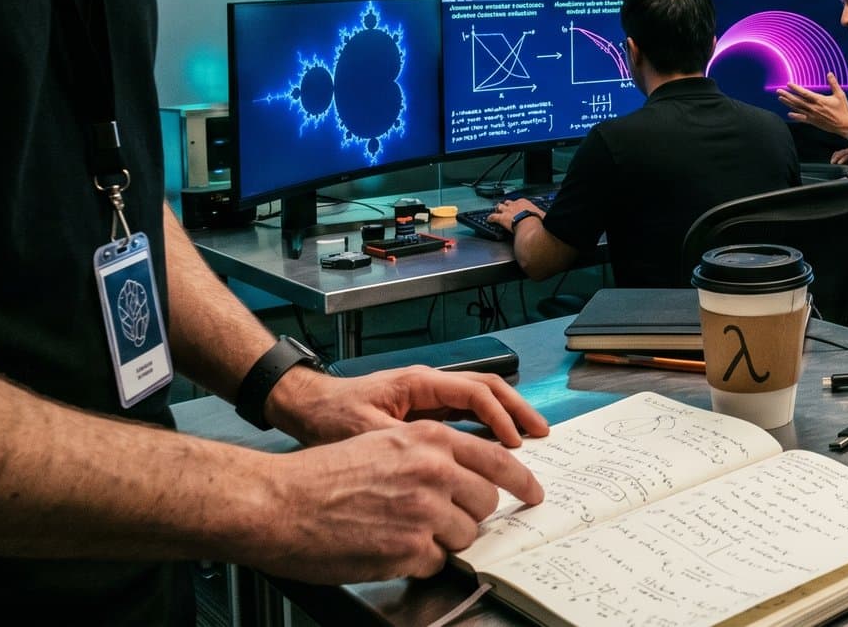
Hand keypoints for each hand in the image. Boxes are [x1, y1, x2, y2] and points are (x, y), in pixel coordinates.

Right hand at [245, 421, 543, 582]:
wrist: (278, 502)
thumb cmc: (321, 476)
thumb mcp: (382, 444)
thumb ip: (427, 455)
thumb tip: (461, 476)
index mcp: (430, 440)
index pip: (498, 459)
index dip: (522, 480)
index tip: (535, 493)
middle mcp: (434, 471)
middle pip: (485, 503)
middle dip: (468, 515)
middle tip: (440, 520)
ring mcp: (425, 511)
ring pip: (466, 536)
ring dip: (442, 540)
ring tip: (400, 532)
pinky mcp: (410, 548)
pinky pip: (436, 562)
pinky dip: (416, 562)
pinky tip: (385, 548)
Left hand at [265, 365, 548, 447]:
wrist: (305, 405)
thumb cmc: (329, 417)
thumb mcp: (366, 431)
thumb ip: (405, 443)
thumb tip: (443, 463)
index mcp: (420, 384)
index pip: (475, 393)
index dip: (501, 418)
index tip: (516, 444)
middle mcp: (429, 383)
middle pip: (488, 387)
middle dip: (518, 409)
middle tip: (542, 433)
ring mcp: (427, 394)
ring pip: (480, 396)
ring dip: (507, 413)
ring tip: (530, 436)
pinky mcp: (423, 407)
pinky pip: (465, 410)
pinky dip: (487, 422)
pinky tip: (497, 442)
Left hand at [486, 197, 543, 230]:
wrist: (531, 225)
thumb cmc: (538, 221)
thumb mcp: (543, 216)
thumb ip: (542, 216)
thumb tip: (547, 220)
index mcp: (525, 203)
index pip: (519, 202)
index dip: (517, 205)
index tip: (519, 207)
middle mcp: (515, 205)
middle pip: (508, 202)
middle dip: (506, 205)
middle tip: (506, 208)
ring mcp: (507, 211)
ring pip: (499, 207)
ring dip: (498, 209)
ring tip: (496, 210)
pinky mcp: (501, 219)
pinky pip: (493, 217)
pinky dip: (490, 218)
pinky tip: (488, 219)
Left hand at [777, 72, 847, 136]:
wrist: (845, 125)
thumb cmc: (843, 109)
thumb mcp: (840, 95)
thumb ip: (833, 84)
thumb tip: (829, 73)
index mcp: (820, 100)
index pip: (805, 93)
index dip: (796, 88)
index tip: (788, 84)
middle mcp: (814, 108)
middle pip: (797, 101)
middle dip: (787, 95)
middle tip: (778, 91)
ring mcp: (812, 115)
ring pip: (797, 108)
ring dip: (788, 103)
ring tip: (780, 98)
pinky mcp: (813, 121)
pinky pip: (802, 118)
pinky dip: (795, 116)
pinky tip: (789, 114)